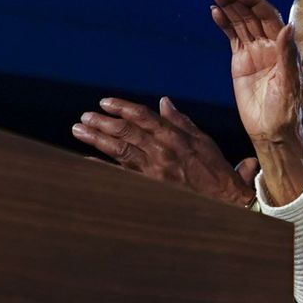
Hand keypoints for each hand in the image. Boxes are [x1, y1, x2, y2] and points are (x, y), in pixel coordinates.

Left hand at [72, 97, 254, 206]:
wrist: (224, 200)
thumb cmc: (214, 169)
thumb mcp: (202, 140)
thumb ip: (180, 121)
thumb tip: (163, 102)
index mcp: (174, 136)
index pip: (144, 116)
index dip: (122, 107)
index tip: (104, 102)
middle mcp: (162, 151)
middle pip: (126, 132)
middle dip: (103, 122)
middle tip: (84, 116)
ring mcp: (154, 171)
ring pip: (120, 150)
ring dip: (97, 139)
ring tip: (79, 130)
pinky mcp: (150, 186)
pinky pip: (121, 175)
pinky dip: (102, 168)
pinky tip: (86, 161)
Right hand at [209, 0, 302, 204]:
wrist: (272, 131)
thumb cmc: (285, 111)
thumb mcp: (288, 84)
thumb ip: (288, 55)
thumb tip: (289, 27)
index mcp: (284, 46)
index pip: (268, 16)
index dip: (253, 2)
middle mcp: (270, 44)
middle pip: (251, 14)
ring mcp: (255, 51)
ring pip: (240, 22)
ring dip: (227, 5)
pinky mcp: (241, 61)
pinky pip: (232, 37)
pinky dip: (224, 23)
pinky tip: (215, 11)